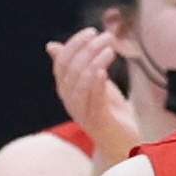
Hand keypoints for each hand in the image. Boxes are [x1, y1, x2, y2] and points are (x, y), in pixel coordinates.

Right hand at [46, 28, 139, 162]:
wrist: (124, 144)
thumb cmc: (110, 113)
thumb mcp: (96, 84)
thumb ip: (80, 66)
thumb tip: (51, 46)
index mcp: (66, 90)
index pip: (62, 63)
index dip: (74, 45)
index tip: (91, 31)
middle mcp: (70, 101)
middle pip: (71, 70)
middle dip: (88, 49)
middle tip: (107, 37)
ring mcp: (82, 113)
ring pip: (80, 83)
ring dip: (95, 62)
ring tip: (110, 49)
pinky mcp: (98, 122)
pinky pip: (93, 100)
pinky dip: (97, 83)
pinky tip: (103, 70)